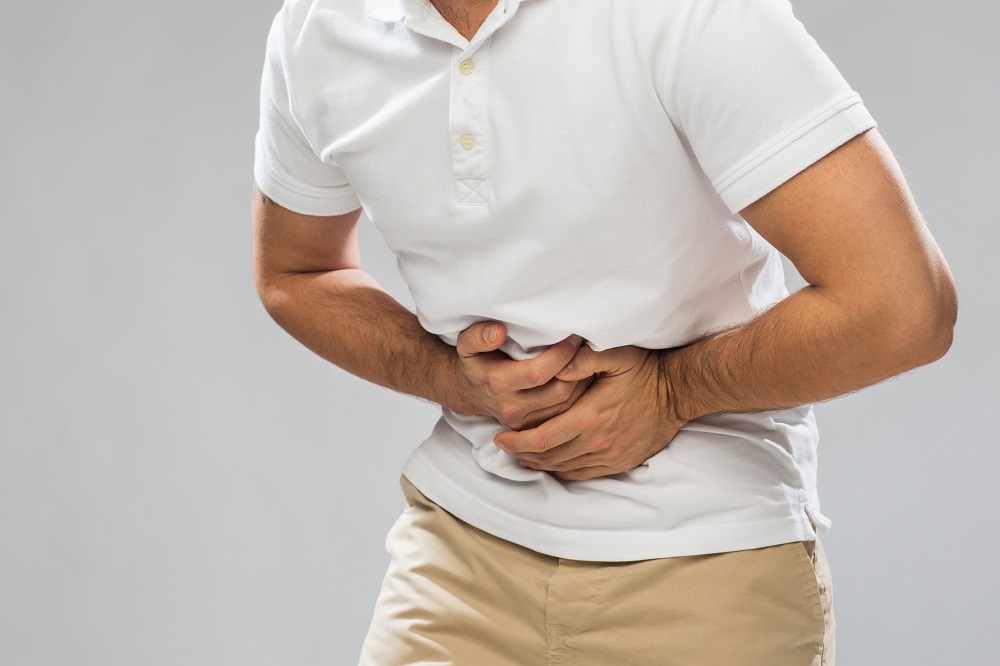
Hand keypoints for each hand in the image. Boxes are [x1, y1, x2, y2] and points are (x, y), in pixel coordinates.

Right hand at [451, 322, 598, 430]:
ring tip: (587, 362)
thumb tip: (499, 332)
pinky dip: (579, 399)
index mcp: (498, 383)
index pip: (539, 372)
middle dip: (578, 369)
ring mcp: (522, 423)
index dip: (562, 354)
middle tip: (587, 349)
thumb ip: (478, 336)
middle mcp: (511, 407)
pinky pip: (564, 417)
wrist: (468, 391)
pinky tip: (582, 380)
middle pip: (559, 391)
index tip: (574, 337)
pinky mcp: (532, 430)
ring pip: (567, 407)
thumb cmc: (475, 360)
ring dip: (582, 384)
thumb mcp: (467, 342)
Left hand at [493, 344, 687, 480]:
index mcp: (591, 416)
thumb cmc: (646, 370)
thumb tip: (555, 366)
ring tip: (521, 454)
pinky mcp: (619, 462)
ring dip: (538, 463)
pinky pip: (582, 474)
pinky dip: (561, 471)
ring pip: (563, 468)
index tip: (501, 436)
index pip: (543, 438)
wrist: (678, 392)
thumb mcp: (615, 354)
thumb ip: (582, 359)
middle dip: (521, 453)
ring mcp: (609, 455)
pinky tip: (550, 463)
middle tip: (504, 445)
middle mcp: (598, 441)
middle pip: (548, 457)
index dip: (517, 441)